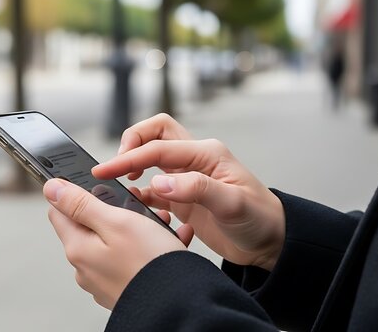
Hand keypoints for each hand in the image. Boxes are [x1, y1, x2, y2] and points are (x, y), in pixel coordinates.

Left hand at [43, 178, 192, 308]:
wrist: (177, 303)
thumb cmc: (149, 262)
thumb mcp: (115, 221)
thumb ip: (81, 204)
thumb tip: (52, 189)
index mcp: (78, 248)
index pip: (59, 212)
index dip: (77, 194)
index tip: (100, 189)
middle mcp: (87, 268)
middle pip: (91, 226)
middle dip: (116, 211)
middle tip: (140, 208)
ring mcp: (105, 280)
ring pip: (116, 242)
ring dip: (137, 229)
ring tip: (161, 226)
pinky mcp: (124, 288)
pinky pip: (131, 260)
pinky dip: (147, 249)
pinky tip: (168, 243)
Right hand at [92, 114, 284, 270]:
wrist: (270, 242)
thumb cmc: (260, 218)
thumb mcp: (233, 203)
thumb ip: (197, 189)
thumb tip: (160, 182)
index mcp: (206, 153)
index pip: (159, 146)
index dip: (129, 156)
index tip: (107, 169)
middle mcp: (195, 160)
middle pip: (154, 136)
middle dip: (131, 146)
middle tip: (112, 169)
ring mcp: (187, 179)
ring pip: (151, 162)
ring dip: (133, 172)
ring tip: (118, 191)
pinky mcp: (184, 199)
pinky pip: (154, 191)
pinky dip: (141, 196)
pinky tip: (137, 209)